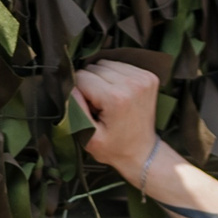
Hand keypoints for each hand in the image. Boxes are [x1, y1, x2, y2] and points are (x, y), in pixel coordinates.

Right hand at [70, 60, 163, 179]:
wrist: (143, 153)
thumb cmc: (115, 148)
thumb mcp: (88, 136)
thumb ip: (76, 109)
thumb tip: (69, 87)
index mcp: (116, 97)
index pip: (81, 77)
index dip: (78, 92)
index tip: (88, 108)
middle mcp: (131, 83)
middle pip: (94, 68)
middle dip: (91, 84)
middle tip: (98, 106)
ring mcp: (142, 78)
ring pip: (106, 64)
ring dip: (102, 78)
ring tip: (108, 100)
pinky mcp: (148, 77)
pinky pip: (120, 65)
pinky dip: (115, 76)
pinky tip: (119, 93)